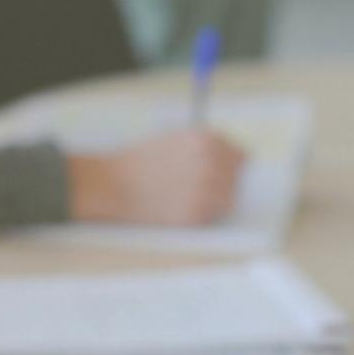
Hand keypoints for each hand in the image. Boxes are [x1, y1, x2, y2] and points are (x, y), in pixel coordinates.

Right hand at [68, 130, 243, 225]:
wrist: (113, 184)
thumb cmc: (139, 160)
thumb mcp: (175, 138)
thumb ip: (205, 145)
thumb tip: (233, 158)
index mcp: (207, 141)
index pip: (239, 156)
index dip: (229, 164)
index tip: (221, 171)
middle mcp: (211, 163)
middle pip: (235, 178)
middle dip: (221, 182)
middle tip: (196, 186)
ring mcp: (205, 190)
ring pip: (227, 199)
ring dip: (213, 199)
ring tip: (187, 196)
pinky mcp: (195, 214)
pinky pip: (211, 216)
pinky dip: (200, 213)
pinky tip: (179, 206)